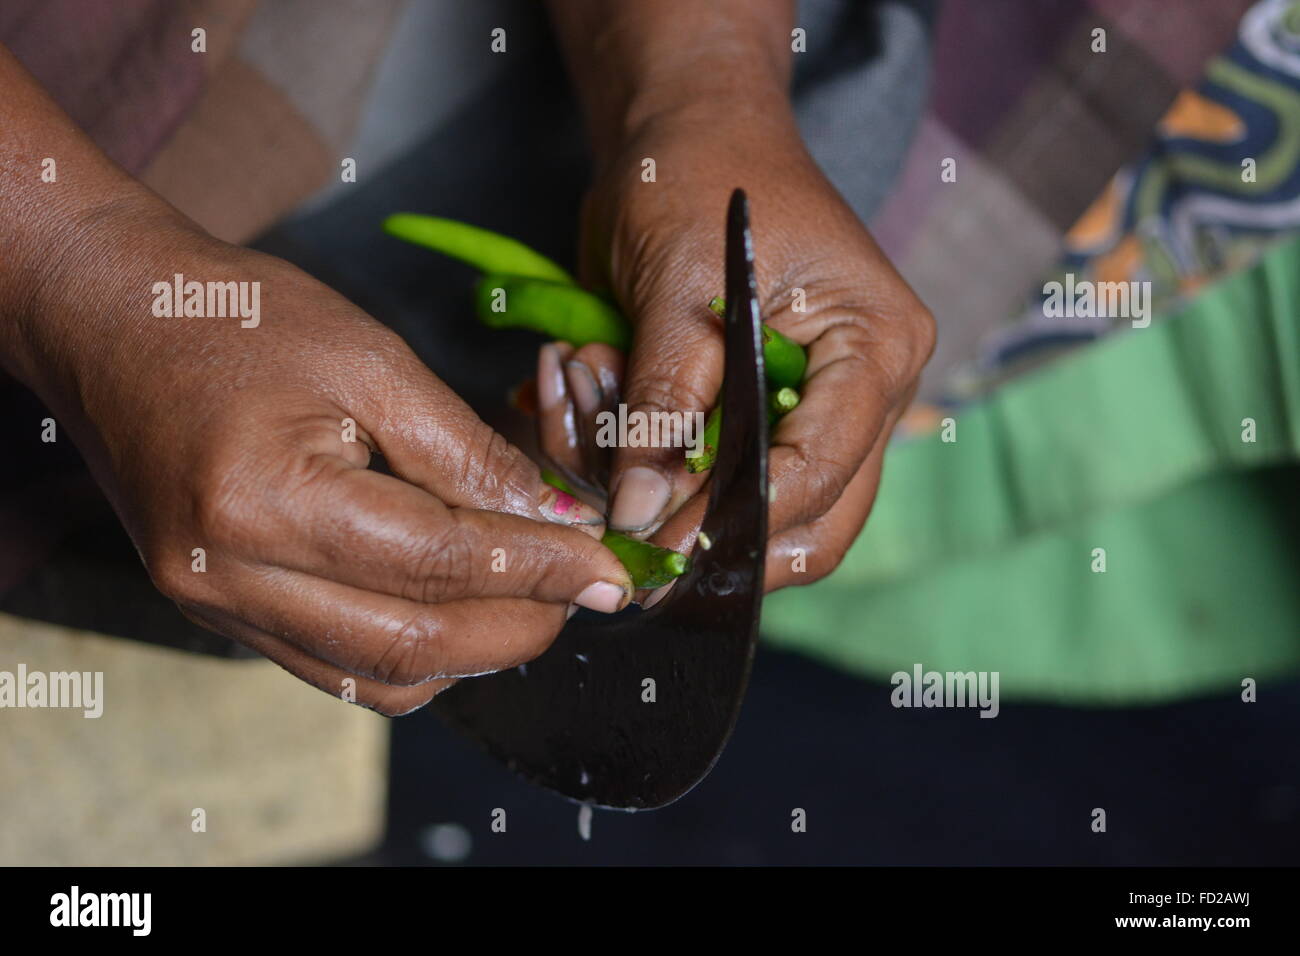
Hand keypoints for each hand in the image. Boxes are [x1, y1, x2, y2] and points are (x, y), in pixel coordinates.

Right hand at [17, 203, 632, 713]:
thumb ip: (467, 453)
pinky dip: (413, 651)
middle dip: (519, 626)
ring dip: (471, 652)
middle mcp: (228, 580)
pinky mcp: (221, 614)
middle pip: (411, 645)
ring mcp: (218, 609)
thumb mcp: (370, 360)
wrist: (111, 320)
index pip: (436, 564)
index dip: (538, 569)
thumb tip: (557, 518)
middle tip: (585, 589)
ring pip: (376, 679)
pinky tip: (458, 608)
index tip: (609, 568)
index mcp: (263, 503)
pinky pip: (335, 667)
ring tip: (532, 599)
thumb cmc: (237, 318)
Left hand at [539, 102, 933, 595]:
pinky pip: (724, 483)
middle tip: (632, 551)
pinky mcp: (771, 419)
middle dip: (717, 540)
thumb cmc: (698, 179)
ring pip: (767, 518)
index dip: (736, 520)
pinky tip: (603, 416)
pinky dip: (661, 473)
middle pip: (813, 520)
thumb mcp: (676, 286)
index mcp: (875, 349)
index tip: (653, 543)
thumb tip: (637, 513)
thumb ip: (662, 404)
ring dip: (680, 505)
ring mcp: (822, 413)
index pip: (822, 470)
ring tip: (603, 439)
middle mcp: (864, 395)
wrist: (685, 133)